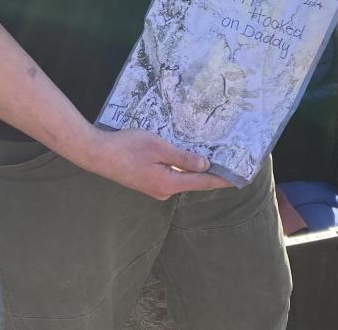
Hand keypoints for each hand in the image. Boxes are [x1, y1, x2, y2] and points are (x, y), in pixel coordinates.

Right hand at [81, 128, 233, 199]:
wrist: (97, 154)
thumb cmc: (127, 147)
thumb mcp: (158, 147)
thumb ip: (183, 158)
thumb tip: (205, 165)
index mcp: (168, 184)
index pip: (202, 183)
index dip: (222, 179)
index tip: (240, 178)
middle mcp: (163, 191)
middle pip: (194, 182)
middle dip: (211, 172)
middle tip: (230, 161)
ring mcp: (154, 188)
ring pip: (182, 178)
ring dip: (195, 169)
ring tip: (213, 157)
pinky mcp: (147, 182)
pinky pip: (171, 176)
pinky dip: (181, 168)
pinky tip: (186, 157)